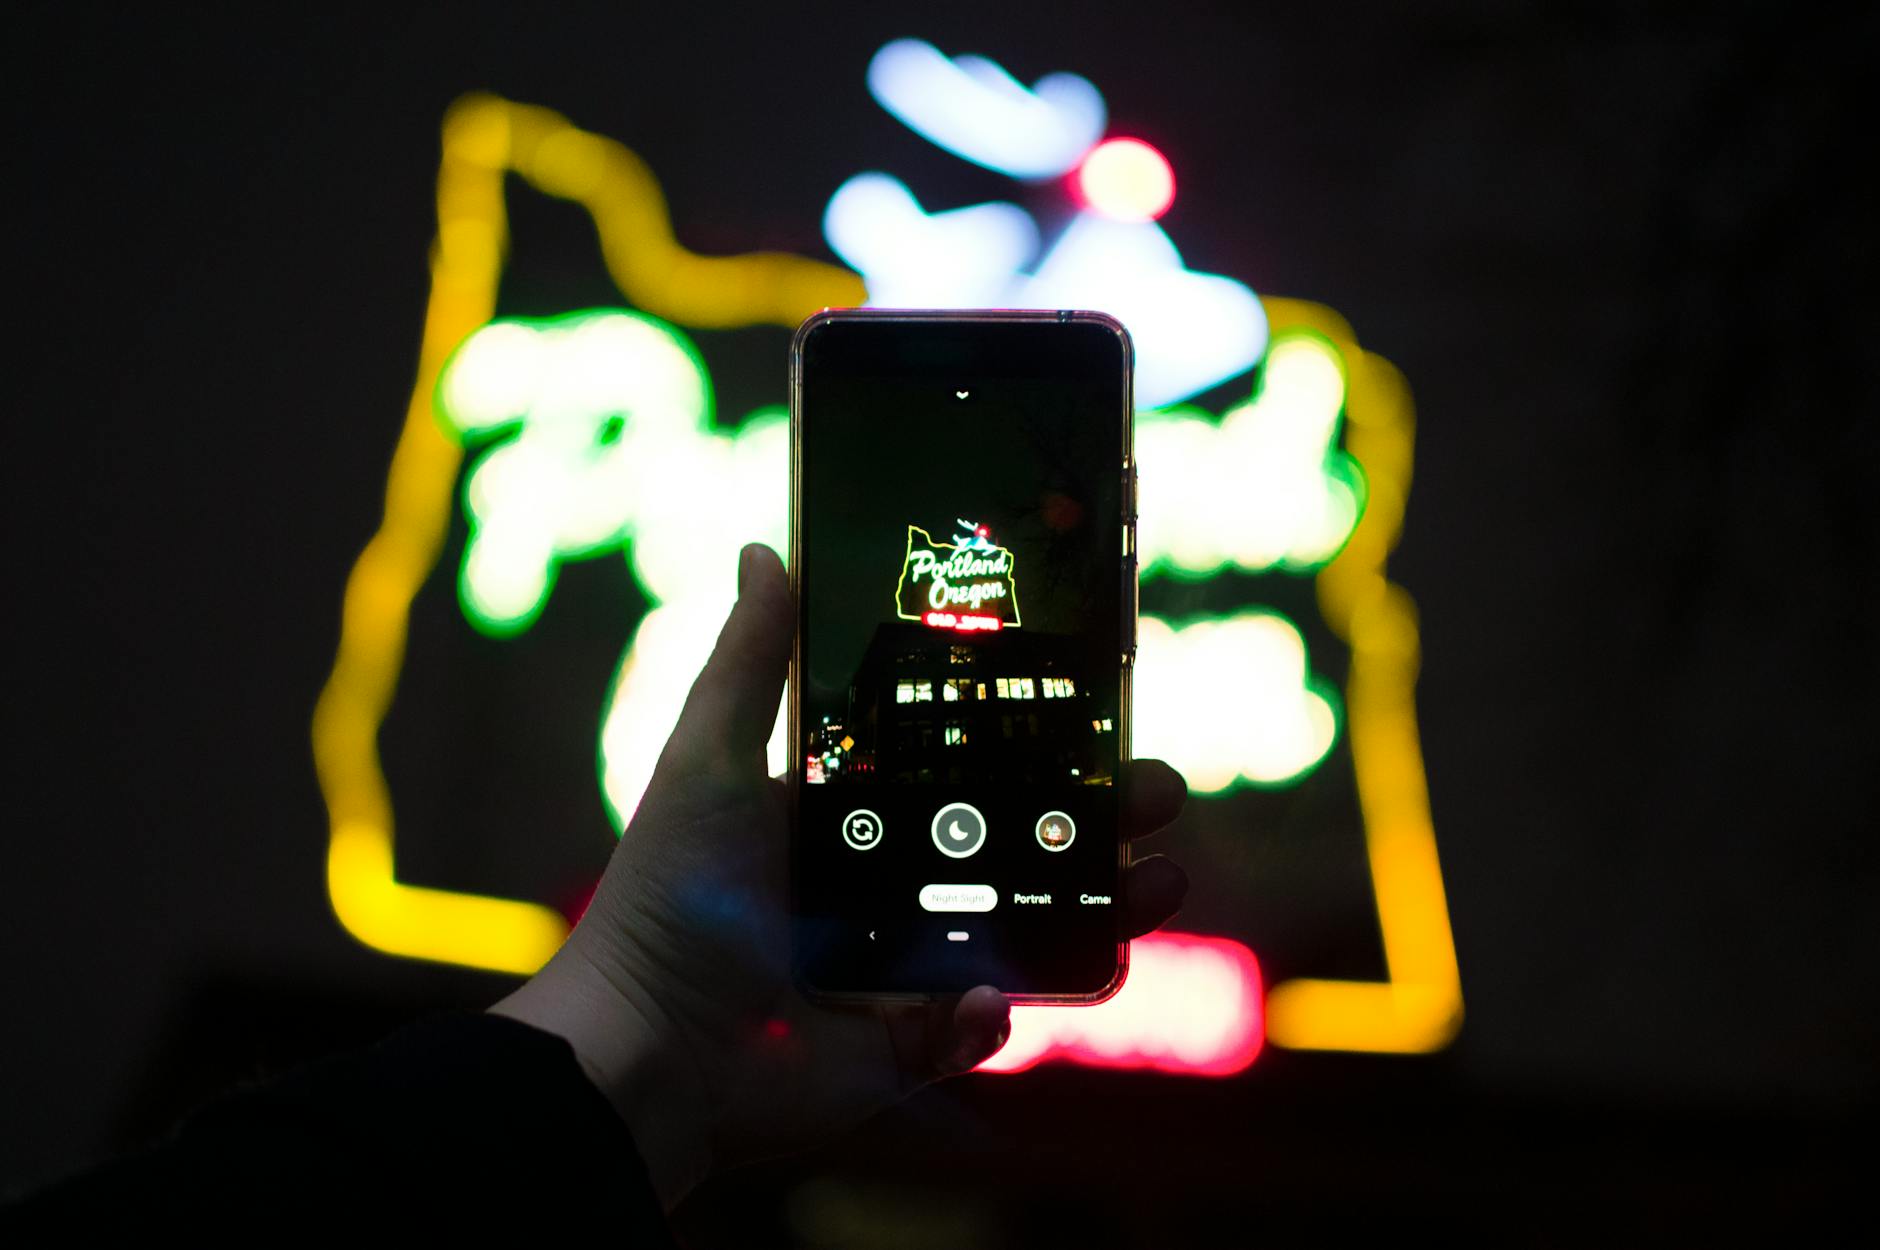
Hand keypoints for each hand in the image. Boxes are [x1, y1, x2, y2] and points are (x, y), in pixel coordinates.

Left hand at [493, 543, 1187, 1205]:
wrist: (644, 1042)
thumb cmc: (669, 894)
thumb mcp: (709, 758)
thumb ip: (748, 660)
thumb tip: (763, 548)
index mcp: (855, 815)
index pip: (967, 767)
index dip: (1036, 744)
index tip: (1099, 709)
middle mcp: (892, 883)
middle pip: (1018, 844)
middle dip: (1097, 821)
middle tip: (1159, 792)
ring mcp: (908, 964)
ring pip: (1028, 932)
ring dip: (1102, 911)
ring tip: (1162, 880)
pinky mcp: (908, 1043)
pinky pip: (976, 1026)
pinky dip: (991, 1015)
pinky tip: (990, 997)